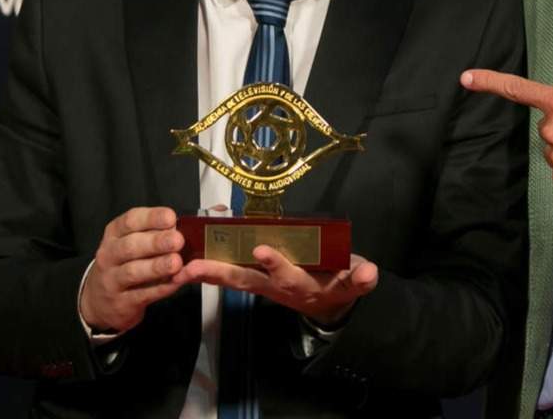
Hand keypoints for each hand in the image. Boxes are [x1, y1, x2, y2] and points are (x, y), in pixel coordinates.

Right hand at [79, 206, 185, 333]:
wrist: (99, 300)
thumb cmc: (123, 264)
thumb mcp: (131, 243)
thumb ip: (152, 235)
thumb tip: (178, 229)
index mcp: (114, 235)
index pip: (129, 221)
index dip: (151, 218)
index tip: (171, 217)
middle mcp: (109, 255)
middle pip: (130, 246)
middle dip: (156, 242)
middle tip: (178, 240)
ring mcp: (112, 280)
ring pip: (133, 272)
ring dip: (157, 266)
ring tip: (176, 262)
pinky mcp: (121, 303)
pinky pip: (142, 294)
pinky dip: (161, 288)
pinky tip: (176, 281)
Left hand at [175, 248, 378, 325]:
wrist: (331, 303)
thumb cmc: (342, 283)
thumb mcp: (355, 281)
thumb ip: (361, 277)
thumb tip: (370, 271)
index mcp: (302, 284)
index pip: (287, 274)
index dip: (275, 263)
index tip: (261, 249)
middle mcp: (277, 287)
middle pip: (245, 280)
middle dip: (220, 273)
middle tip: (194, 268)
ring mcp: (264, 285)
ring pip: (232, 279)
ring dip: (206, 274)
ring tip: (182, 268)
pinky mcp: (256, 280)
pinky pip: (230, 276)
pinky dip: (209, 271)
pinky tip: (188, 265)